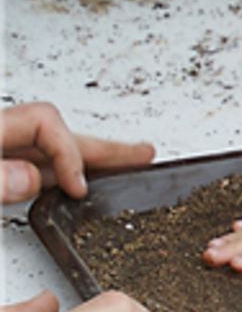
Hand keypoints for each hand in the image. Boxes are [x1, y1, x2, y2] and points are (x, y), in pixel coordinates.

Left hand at [0, 102, 154, 202]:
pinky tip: (73, 185)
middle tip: (142, 154)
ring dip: (90, 158)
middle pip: (58, 131)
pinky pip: (34, 165)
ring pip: (48, 149)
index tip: (79, 189)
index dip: (71, 155)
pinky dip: (62, 173)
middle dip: (105, 146)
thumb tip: (30, 178)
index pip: (45, 122)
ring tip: (124, 165)